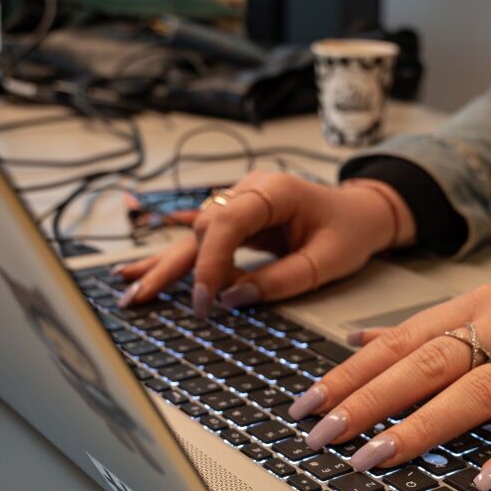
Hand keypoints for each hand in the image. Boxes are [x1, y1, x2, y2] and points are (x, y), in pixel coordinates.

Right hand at [114, 171, 414, 315]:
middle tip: (142, 299)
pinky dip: (176, 262)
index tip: (206, 299)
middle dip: (171, 267)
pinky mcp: (237, 221)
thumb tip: (232, 299)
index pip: (228, 222)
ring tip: (129, 291)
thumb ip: (280, 281)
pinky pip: (202, 243)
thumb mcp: (326, 262)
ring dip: (163, 266)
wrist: (362, 212)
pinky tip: (140, 274)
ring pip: (194, 236)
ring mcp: (240, 203)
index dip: (212, 262)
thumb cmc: (350, 232)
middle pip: (201, 228)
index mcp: (274, 190)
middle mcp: (250, 190)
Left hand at [288, 266, 490, 489]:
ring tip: (380, 456)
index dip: (349, 374)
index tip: (306, 405)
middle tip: (325, 435)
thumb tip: (358, 341)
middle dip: (368, 401)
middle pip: (427, 363)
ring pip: (479, 390)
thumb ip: (429, 327)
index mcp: (479, 307)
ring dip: (424, 425)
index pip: (400, 341)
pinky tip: (489, 476)